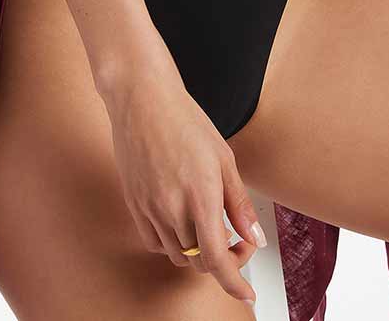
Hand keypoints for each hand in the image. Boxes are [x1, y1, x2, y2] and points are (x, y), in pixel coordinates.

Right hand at [100, 64, 264, 305]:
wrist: (141, 97)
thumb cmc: (185, 119)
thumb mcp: (223, 158)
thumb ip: (239, 203)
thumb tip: (254, 238)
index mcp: (201, 195)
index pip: (218, 259)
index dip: (235, 284)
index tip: (247, 292)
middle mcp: (172, 207)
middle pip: (199, 262)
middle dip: (223, 260)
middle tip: (237, 239)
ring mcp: (149, 207)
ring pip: (177, 255)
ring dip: (197, 252)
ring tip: (209, 226)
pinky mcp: (133, 203)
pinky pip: (154, 242)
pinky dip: (171, 243)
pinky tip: (182, 222)